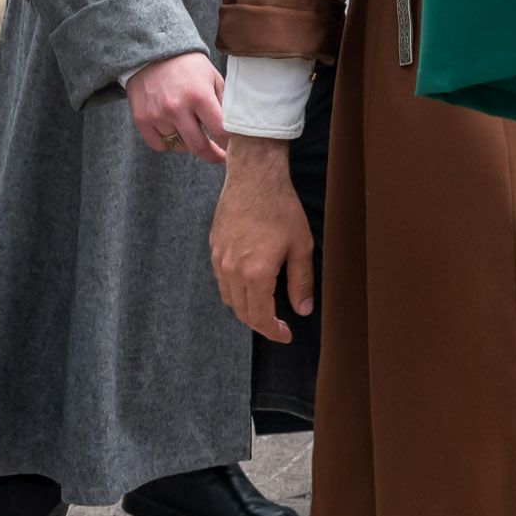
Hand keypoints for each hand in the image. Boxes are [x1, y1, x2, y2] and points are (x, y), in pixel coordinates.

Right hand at [125, 51, 228, 162]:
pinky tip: (174, 130)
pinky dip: (169, 143)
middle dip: (212, 155)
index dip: (229, 145)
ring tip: (192, 130)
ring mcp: (157, 116)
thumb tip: (235, 129)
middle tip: (218, 156)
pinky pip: (159, 145)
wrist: (153, 55)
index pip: (220, 132)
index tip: (233, 150)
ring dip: (189, 143)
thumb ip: (224, 103)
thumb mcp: (214, 78)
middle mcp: (177, 108)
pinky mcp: (141, 120)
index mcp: (199, 96)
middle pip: (199, 146)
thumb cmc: (189, 67)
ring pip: (179, 146)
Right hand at [209, 137, 313, 341]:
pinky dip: (235, 291)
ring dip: (245, 308)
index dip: (272, 331)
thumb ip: (301, 282)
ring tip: (266, 308)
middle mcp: (231, 271)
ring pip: (228, 298)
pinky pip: (222, 281)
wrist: (253, 179)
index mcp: (255, 274)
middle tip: (279, 325)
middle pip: (241, 311)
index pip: (260, 316)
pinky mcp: (213, 249)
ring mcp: (218, 260)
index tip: (286, 336)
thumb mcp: (301, 246)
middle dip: (260, 323)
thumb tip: (302, 310)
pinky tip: (250, 286)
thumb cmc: (282, 210)